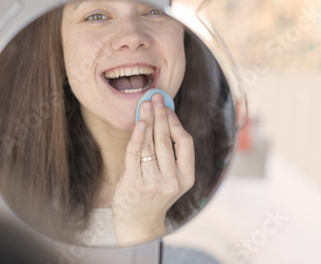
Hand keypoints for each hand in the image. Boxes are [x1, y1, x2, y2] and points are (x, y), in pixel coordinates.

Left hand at [112, 94, 194, 245]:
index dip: (176, 122)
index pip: (185, 143)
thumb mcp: (170, 178)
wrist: (139, 222)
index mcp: (186, 178)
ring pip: (150, 145)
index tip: (167, 108)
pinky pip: (135, 153)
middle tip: (156, 98)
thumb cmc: (153, 194)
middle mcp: (172, 180)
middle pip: (167, 140)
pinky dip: (137, 136)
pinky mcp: (134, 183)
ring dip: (148, 121)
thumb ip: (170, 154)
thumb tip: (164, 119)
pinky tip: (139, 122)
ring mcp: (152, 183)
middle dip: (160, 116)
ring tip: (145, 105)